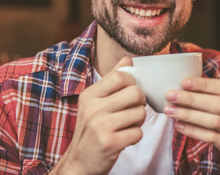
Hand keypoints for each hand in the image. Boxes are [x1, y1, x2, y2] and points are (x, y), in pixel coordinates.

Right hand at [51, 57, 145, 174]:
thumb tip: (127, 59)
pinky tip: (124, 138)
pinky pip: (138, 132)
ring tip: (127, 125)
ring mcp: (101, 126)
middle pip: (135, 92)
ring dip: (139, 120)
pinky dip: (135, 136)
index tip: (130, 91)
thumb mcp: (95, 102)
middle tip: (133, 109)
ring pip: (140, 113)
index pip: (120, 76)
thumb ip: (111, 80)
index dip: (132, 82)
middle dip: (140, 102)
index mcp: (89, 95)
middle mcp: (93, 108)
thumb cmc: (91, 129)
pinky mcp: (110, 143)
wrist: (80, 161)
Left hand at [164, 77, 219, 170]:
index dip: (203, 84)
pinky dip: (194, 131)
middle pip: (217, 104)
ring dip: (188, 115)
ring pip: (214, 121)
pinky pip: (212, 137)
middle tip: (170, 95)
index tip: (183, 81)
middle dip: (191, 99)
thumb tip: (187, 82)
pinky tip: (179, 126)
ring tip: (170, 110)